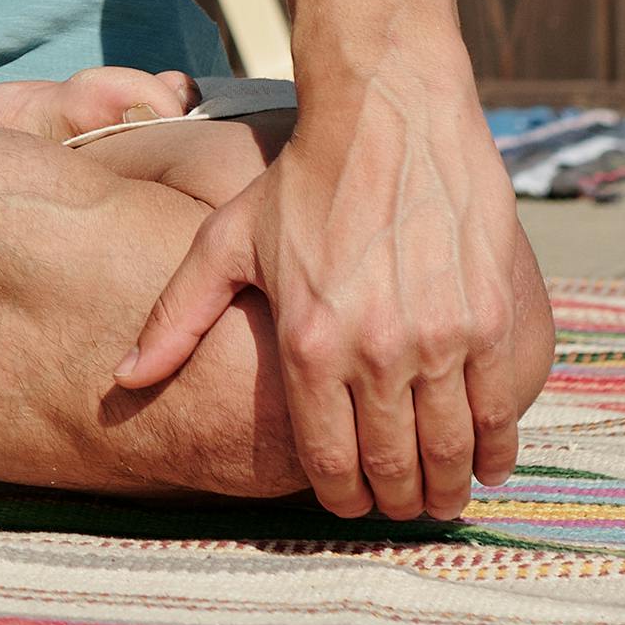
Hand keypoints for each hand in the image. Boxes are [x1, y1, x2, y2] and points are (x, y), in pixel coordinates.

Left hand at [112, 56, 547, 519]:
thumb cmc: (303, 180)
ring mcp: (440, 337)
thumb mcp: (225, 242)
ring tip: (444, 496)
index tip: (349, 506)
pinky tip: (489, 461)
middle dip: (398, 503)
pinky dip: (497, 448)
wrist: (389, 115)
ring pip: (451, 450)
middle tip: (403, 509)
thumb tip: (125, 377)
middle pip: (394, 467)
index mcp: (307, 342)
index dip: (340, 499)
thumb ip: (175, 317)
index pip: (327, 461)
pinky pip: (500, 410)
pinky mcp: (491, 319)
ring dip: (449, 488)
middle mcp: (374, 350)